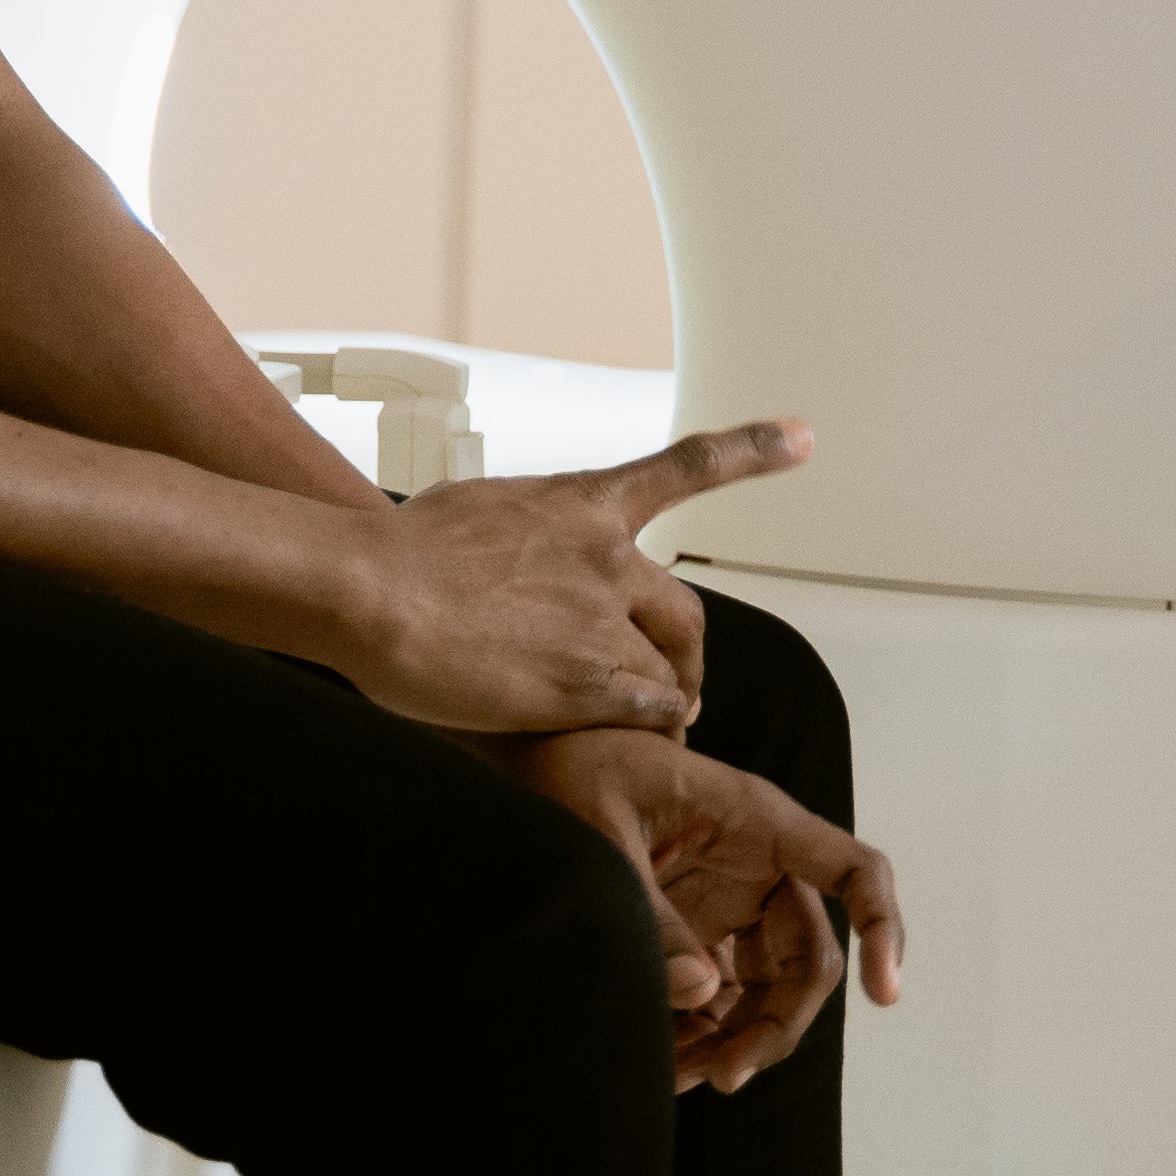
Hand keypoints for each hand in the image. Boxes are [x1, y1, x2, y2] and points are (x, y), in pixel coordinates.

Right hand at [335, 424, 806, 733]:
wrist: (372, 589)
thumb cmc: (399, 550)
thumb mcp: (479, 507)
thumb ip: (528, 529)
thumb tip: (526, 545)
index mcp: (584, 503)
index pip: (687, 467)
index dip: (754, 450)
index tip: (803, 436)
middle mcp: (608, 558)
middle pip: (685, 612)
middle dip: (689, 653)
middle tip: (686, 681)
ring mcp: (602, 622)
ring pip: (663, 670)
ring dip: (660, 699)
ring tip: (648, 725)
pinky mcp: (587, 684)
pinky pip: (648, 711)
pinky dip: (651, 726)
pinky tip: (638, 739)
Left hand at [491, 728, 905, 1093]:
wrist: (533, 764)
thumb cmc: (574, 770)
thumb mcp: (600, 831)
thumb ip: (649, 911)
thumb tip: (705, 992)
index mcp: (756, 822)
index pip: (853, 871)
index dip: (882, 928)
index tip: (885, 995)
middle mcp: (758, 868)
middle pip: (808, 962)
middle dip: (777, 1026)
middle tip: (725, 1075)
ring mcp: (731, 906)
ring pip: (768, 994)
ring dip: (738, 1044)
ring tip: (679, 1078)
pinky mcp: (699, 934)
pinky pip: (723, 1001)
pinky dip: (704, 1038)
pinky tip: (665, 1065)